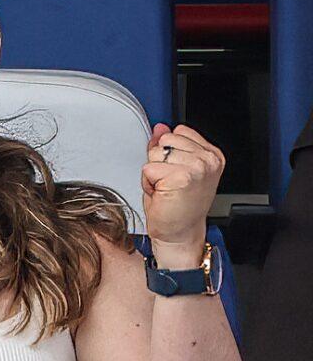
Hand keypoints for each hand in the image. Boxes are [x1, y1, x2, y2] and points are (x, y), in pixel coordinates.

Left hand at [139, 122, 223, 258]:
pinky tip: (162, 193)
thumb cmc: (178, 206)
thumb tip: (160, 126)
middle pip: (164, 140)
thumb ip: (168, 145)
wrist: (180, 233)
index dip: (169, 151)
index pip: (178, 130)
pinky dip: (148, 182)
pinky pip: (148, 168)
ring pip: (154, 153)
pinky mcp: (182, 176)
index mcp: (212, 155)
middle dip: (159, 161)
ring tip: (166, 187)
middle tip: (170, 182)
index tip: (178, 171)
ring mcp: (197, 167)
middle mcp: (208, 160)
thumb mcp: (175, 168)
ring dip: (153, 172)